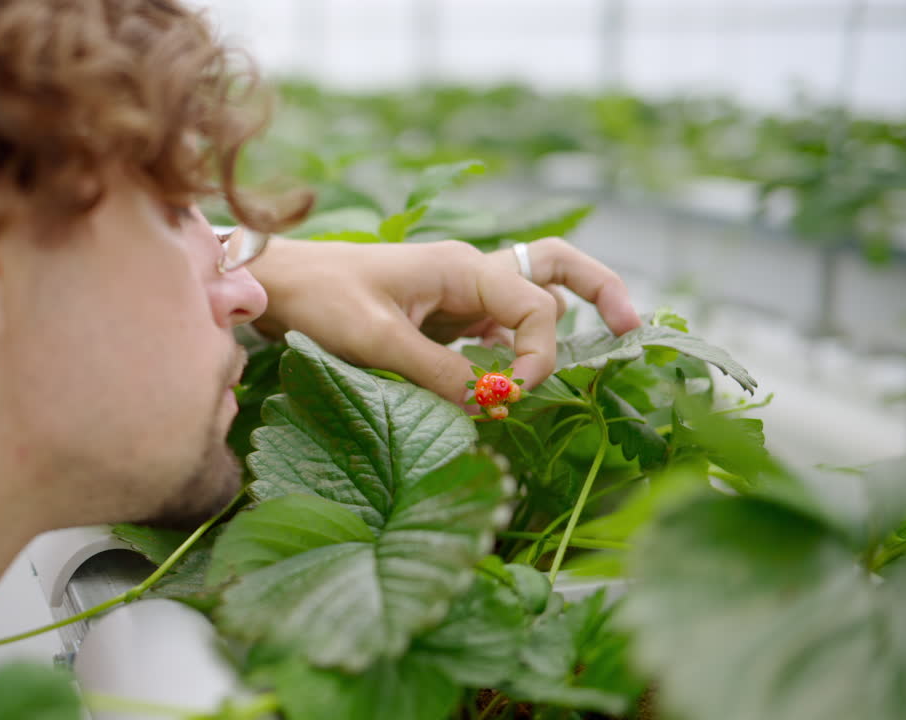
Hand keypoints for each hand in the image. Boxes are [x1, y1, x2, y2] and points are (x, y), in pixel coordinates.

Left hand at [247, 237, 640, 404]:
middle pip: (554, 271)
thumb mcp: (375, 340)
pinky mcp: (440, 318)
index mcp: (461, 267)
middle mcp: (468, 274)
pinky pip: (491, 332)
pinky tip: (504, 384)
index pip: (536, 309)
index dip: (538, 357)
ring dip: (550, 333)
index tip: (509, 396)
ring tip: (575, 363)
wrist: (276, 286)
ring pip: (526, 304)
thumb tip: (488, 403)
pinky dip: (508, 354)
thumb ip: (436, 372)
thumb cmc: (319, 300)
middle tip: (629, 328)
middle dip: (598, 292)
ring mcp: (456, 294)